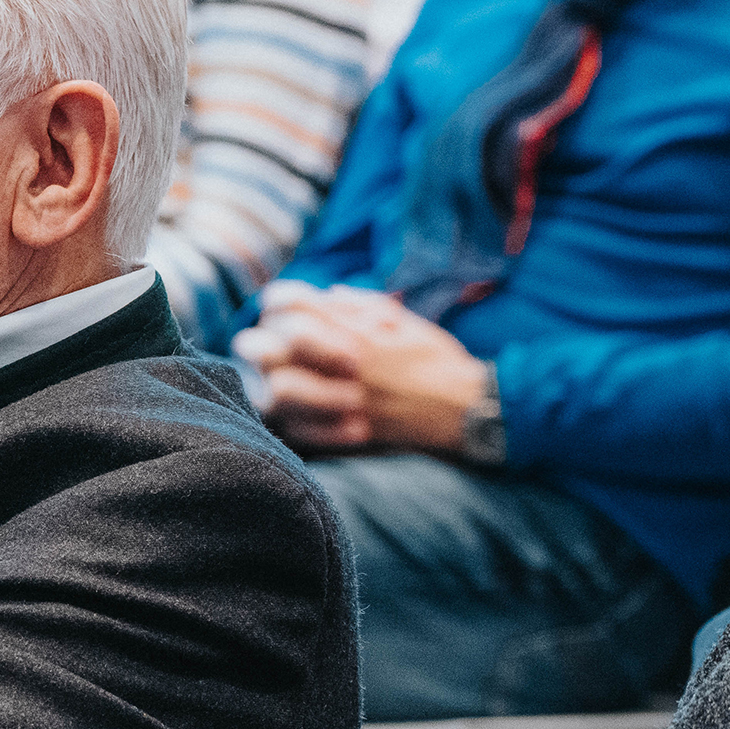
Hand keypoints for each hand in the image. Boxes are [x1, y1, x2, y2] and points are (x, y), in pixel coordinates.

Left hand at [232, 282, 486, 454]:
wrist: (471, 410)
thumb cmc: (435, 359)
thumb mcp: (403, 320)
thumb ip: (361, 304)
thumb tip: (326, 294)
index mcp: (355, 328)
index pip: (288, 302)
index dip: (277, 304)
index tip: (281, 314)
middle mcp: (345, 362)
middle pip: (269, 346)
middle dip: (258, 346)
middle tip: (262, 351)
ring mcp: (346, 400)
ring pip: (277, 390)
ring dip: (268, 386)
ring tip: (274, 386)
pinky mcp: (350, 435)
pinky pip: (297, 429)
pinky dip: (289, 422)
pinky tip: (295, 416)